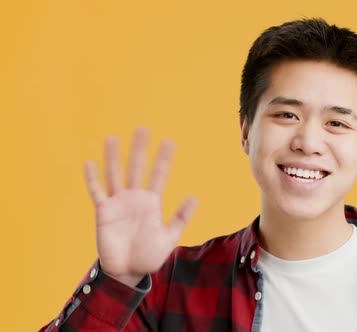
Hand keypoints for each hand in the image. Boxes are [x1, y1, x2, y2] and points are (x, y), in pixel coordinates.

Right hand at [83, 127, 197, 286]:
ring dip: (113, 157)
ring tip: (112, 138)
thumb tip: (194, 197)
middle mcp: (135, 198)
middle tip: (143, 129)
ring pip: (115, 174)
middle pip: (137, 168)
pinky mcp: (104, 212)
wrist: (128, 271)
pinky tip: (89, 162)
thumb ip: (180, 218)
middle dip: (140, 149)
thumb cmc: (149, 255)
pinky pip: (97, 192)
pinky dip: (92, 178)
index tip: (169, 142)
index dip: (164, 159)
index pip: (159, 175)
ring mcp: (118, 203)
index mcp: (152, 202)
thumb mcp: (169, 237)